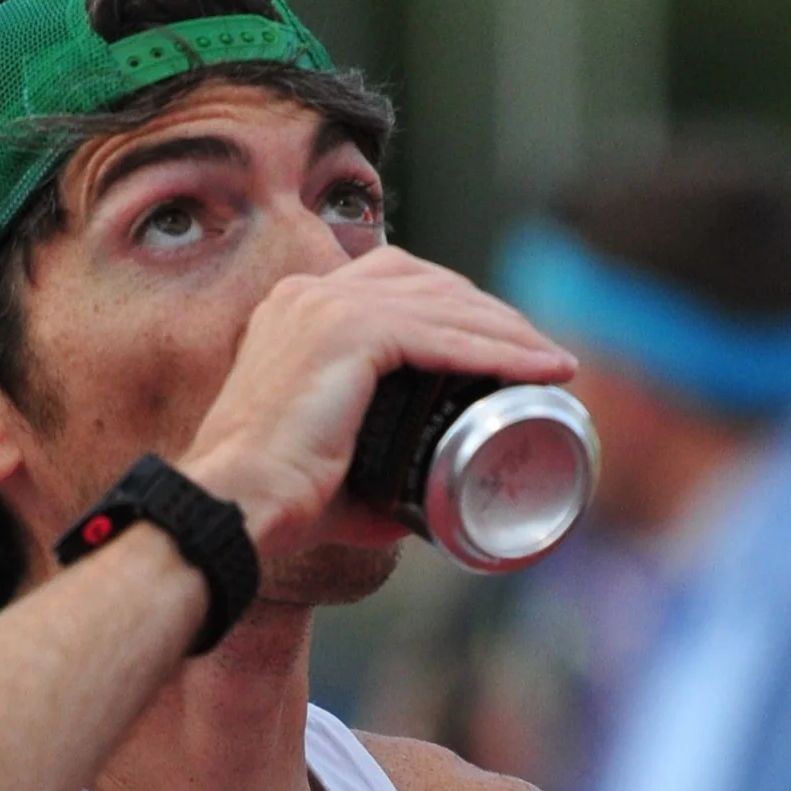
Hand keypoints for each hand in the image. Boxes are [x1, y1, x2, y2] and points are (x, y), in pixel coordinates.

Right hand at [181, 244, 572, 558]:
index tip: (507, 347)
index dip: (459, 308)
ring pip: (444, 303)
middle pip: (428, 282)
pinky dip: (497, 352)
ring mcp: (326, 309)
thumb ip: (381, 471)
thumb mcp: (338, 470)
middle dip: (493, 314)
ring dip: (508, 331)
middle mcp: (310, 296)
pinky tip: (538, 369)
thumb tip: (429, 508)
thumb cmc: (279, 505)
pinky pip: (442, 336)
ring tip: (554, 365)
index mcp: (299, 312)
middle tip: (541, 358)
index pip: (398, 286)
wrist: (235, 507)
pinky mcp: (346, 335)